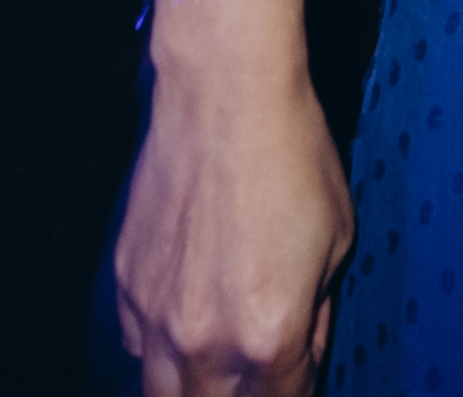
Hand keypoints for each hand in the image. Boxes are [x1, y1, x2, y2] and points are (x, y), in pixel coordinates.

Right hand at [115, 52, 353, 394]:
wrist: (223, 95)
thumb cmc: (292, 157)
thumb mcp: (337, 241)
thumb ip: (317, 314)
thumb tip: (303, 350)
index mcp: (267, 337)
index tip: (299, 387)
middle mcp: (204, 341)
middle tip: (259, 381)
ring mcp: (155, 316)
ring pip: (162, 394)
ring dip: (193, 391)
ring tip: (215, 375)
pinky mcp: (125, 285)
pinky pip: (136, 345)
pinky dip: (159, 350)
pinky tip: (182, 327)